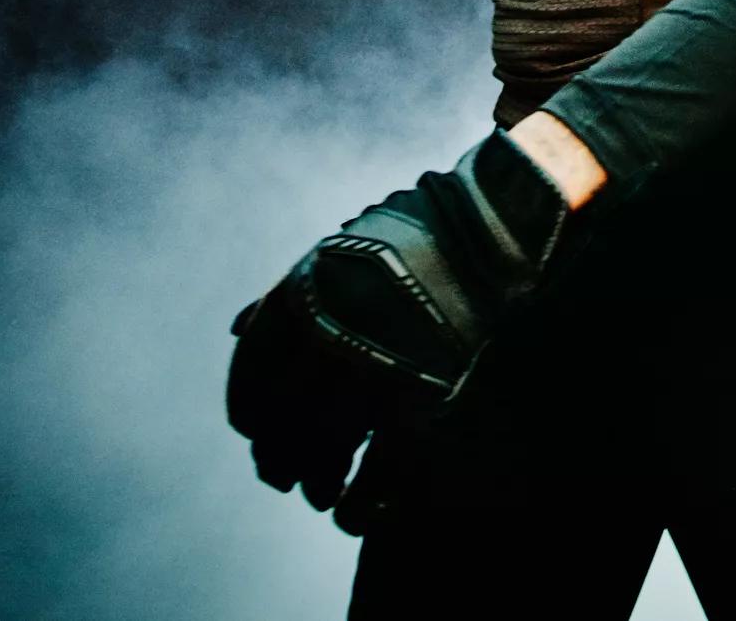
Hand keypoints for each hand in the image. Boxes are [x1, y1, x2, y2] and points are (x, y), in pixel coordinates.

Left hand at [226, 131, 570, 508]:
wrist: (500, 223)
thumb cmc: (422, 232)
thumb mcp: (346, 245)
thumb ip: (293, 286)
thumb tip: (235, 328)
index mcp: (304, 289)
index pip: (252, 374)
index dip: (250, 415)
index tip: (256, 436)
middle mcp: (329, 328)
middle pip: (283, 422)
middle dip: (280, 460)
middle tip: (287, 480)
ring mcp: (376, 365)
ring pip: (324, 453)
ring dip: (319, 485)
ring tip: (326, 498)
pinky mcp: (424, 398)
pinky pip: (379, 474)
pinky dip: (364, 504)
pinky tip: (362, 512)